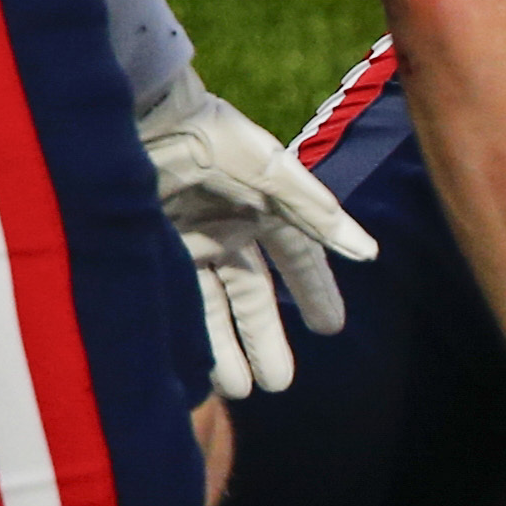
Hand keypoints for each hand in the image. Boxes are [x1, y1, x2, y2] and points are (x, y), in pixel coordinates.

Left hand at [139, 73, 378, 399]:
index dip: (314, 292)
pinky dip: (187, 333)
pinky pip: (175, 300)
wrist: (139, 114)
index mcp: (263, 207)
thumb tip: (366, 253)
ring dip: (226, 348)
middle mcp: (226, 228)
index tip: (330, 328)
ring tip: (239, 391)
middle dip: (265, 338)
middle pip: (252, 294)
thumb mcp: (272, 174)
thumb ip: (316, 215)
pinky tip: (195, 367)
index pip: (297, 259)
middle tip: (279, 384)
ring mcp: (187, 240)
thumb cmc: (210, 136)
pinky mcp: (151, 249)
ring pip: (212, 306)